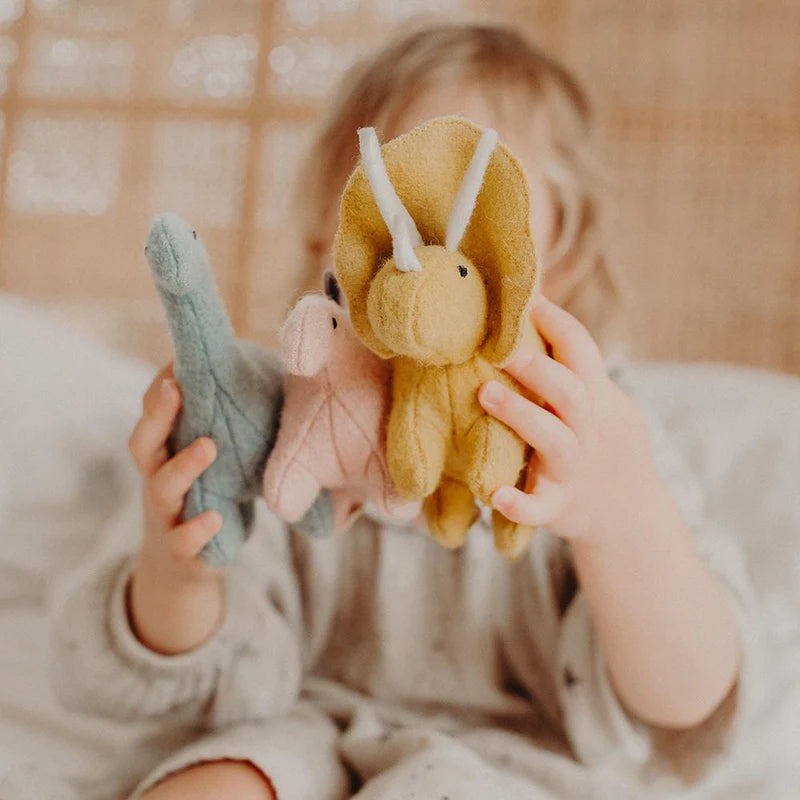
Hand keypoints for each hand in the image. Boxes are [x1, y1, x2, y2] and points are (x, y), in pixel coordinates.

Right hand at [127, 362, 224, 653]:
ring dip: (184, 466)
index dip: (160, 388)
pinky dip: (198, 529)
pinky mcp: (181, 550)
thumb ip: (225, 427)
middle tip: (175, 388)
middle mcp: (156, 479)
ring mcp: (164, 515)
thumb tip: (267, 375)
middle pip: (142, 444)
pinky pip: (184, 540)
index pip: (151, 414)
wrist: (184, 563)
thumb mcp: (212, 460)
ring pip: (162, 489)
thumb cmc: (205, 495)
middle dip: (157, 415)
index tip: (178, 360)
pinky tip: (218, 518)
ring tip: (210, 446)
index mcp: (164, 453)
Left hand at [478, 294, 654, 541]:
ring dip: (520, 416)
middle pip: (571, 394)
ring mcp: (573, 471)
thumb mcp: (601, 404)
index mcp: (597, 399)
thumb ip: (572, 369)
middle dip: (538, 369)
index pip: (582, 353)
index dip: (557, 324)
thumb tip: (532, 311)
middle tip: (501, 348)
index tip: (528, 300)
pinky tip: (495, 495)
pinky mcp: (558, 508)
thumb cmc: (599, 445)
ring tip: (484, 392)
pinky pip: (539, 508)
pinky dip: (520, 503)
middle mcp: (588, 432)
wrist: (628, 516)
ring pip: (555, 442)